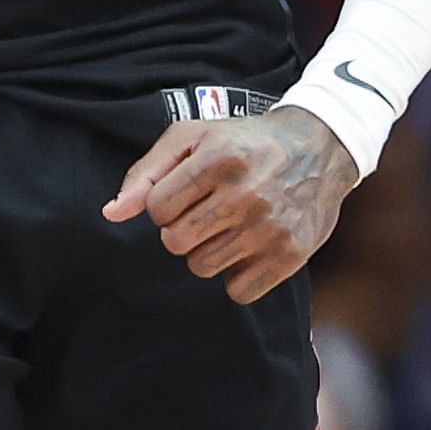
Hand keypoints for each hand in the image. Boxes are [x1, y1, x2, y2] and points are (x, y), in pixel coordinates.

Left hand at [104, 109, 354, 304]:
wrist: (318, 148)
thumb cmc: (244, 142)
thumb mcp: (192, 137)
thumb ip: (147, 173)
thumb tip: (112, 214)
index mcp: (217, 160)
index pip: (156, 209)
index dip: (165, 204)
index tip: (188, 193)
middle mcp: (245, 195)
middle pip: (176, 242)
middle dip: (183, 230)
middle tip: (208, 212)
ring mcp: (270, 228)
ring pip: (203, 268)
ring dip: (209, 252)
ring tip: (229, 227)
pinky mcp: (290, 255)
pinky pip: (238, 292)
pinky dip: (238, 276)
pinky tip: (249, 248)